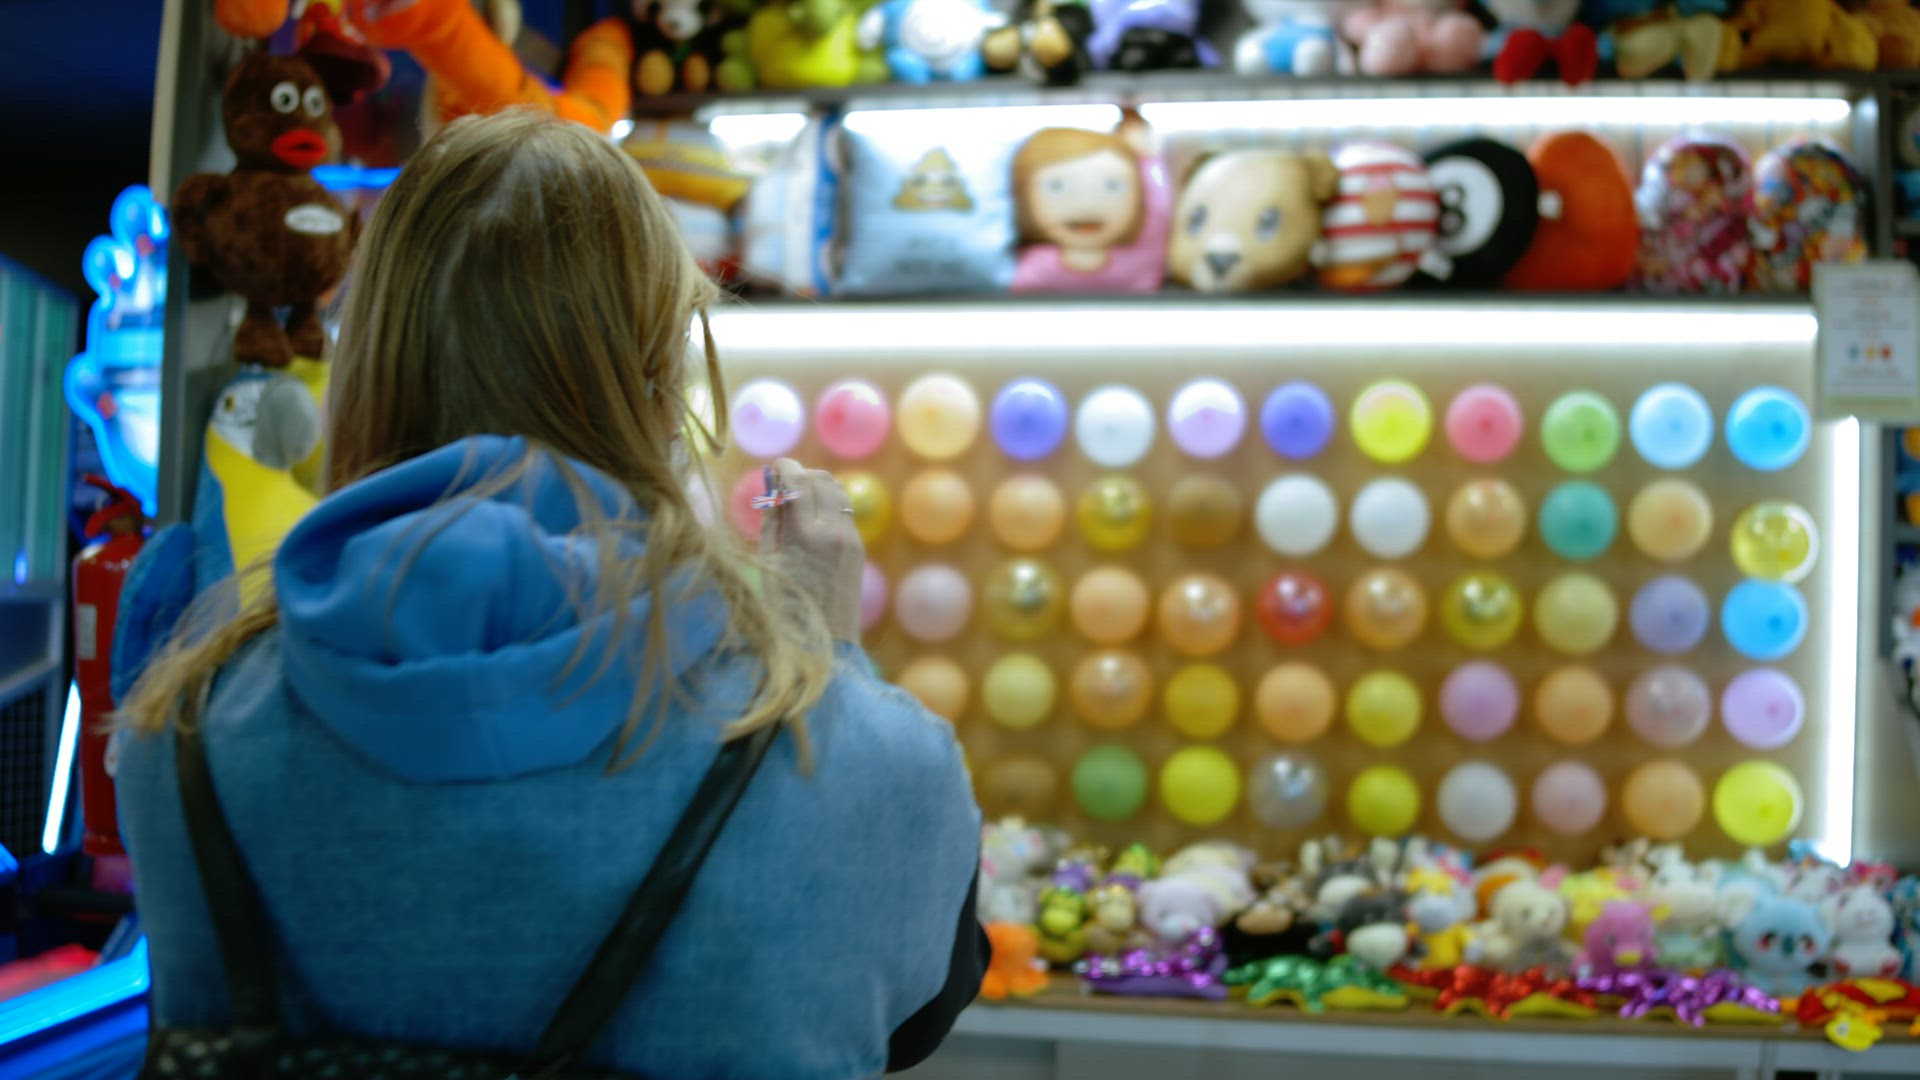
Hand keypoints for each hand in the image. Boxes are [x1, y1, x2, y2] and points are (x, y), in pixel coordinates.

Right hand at [760, 458, 864, 641]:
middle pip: (821, 480)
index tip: (775, 464)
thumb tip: (774, 487)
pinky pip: (844, 512)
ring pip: (837, 492)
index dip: (785, 467)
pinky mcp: (858, 549)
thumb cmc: (784, 608)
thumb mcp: (769, 562)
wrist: (824, 644)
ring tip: (797, 497)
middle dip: (801, 474)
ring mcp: (851, 539)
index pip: (799, 481)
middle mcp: (835, 532)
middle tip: (783, 482)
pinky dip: (827, 505)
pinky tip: (811, 518)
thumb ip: (773, 520)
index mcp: (807, 535)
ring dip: (817, 486)